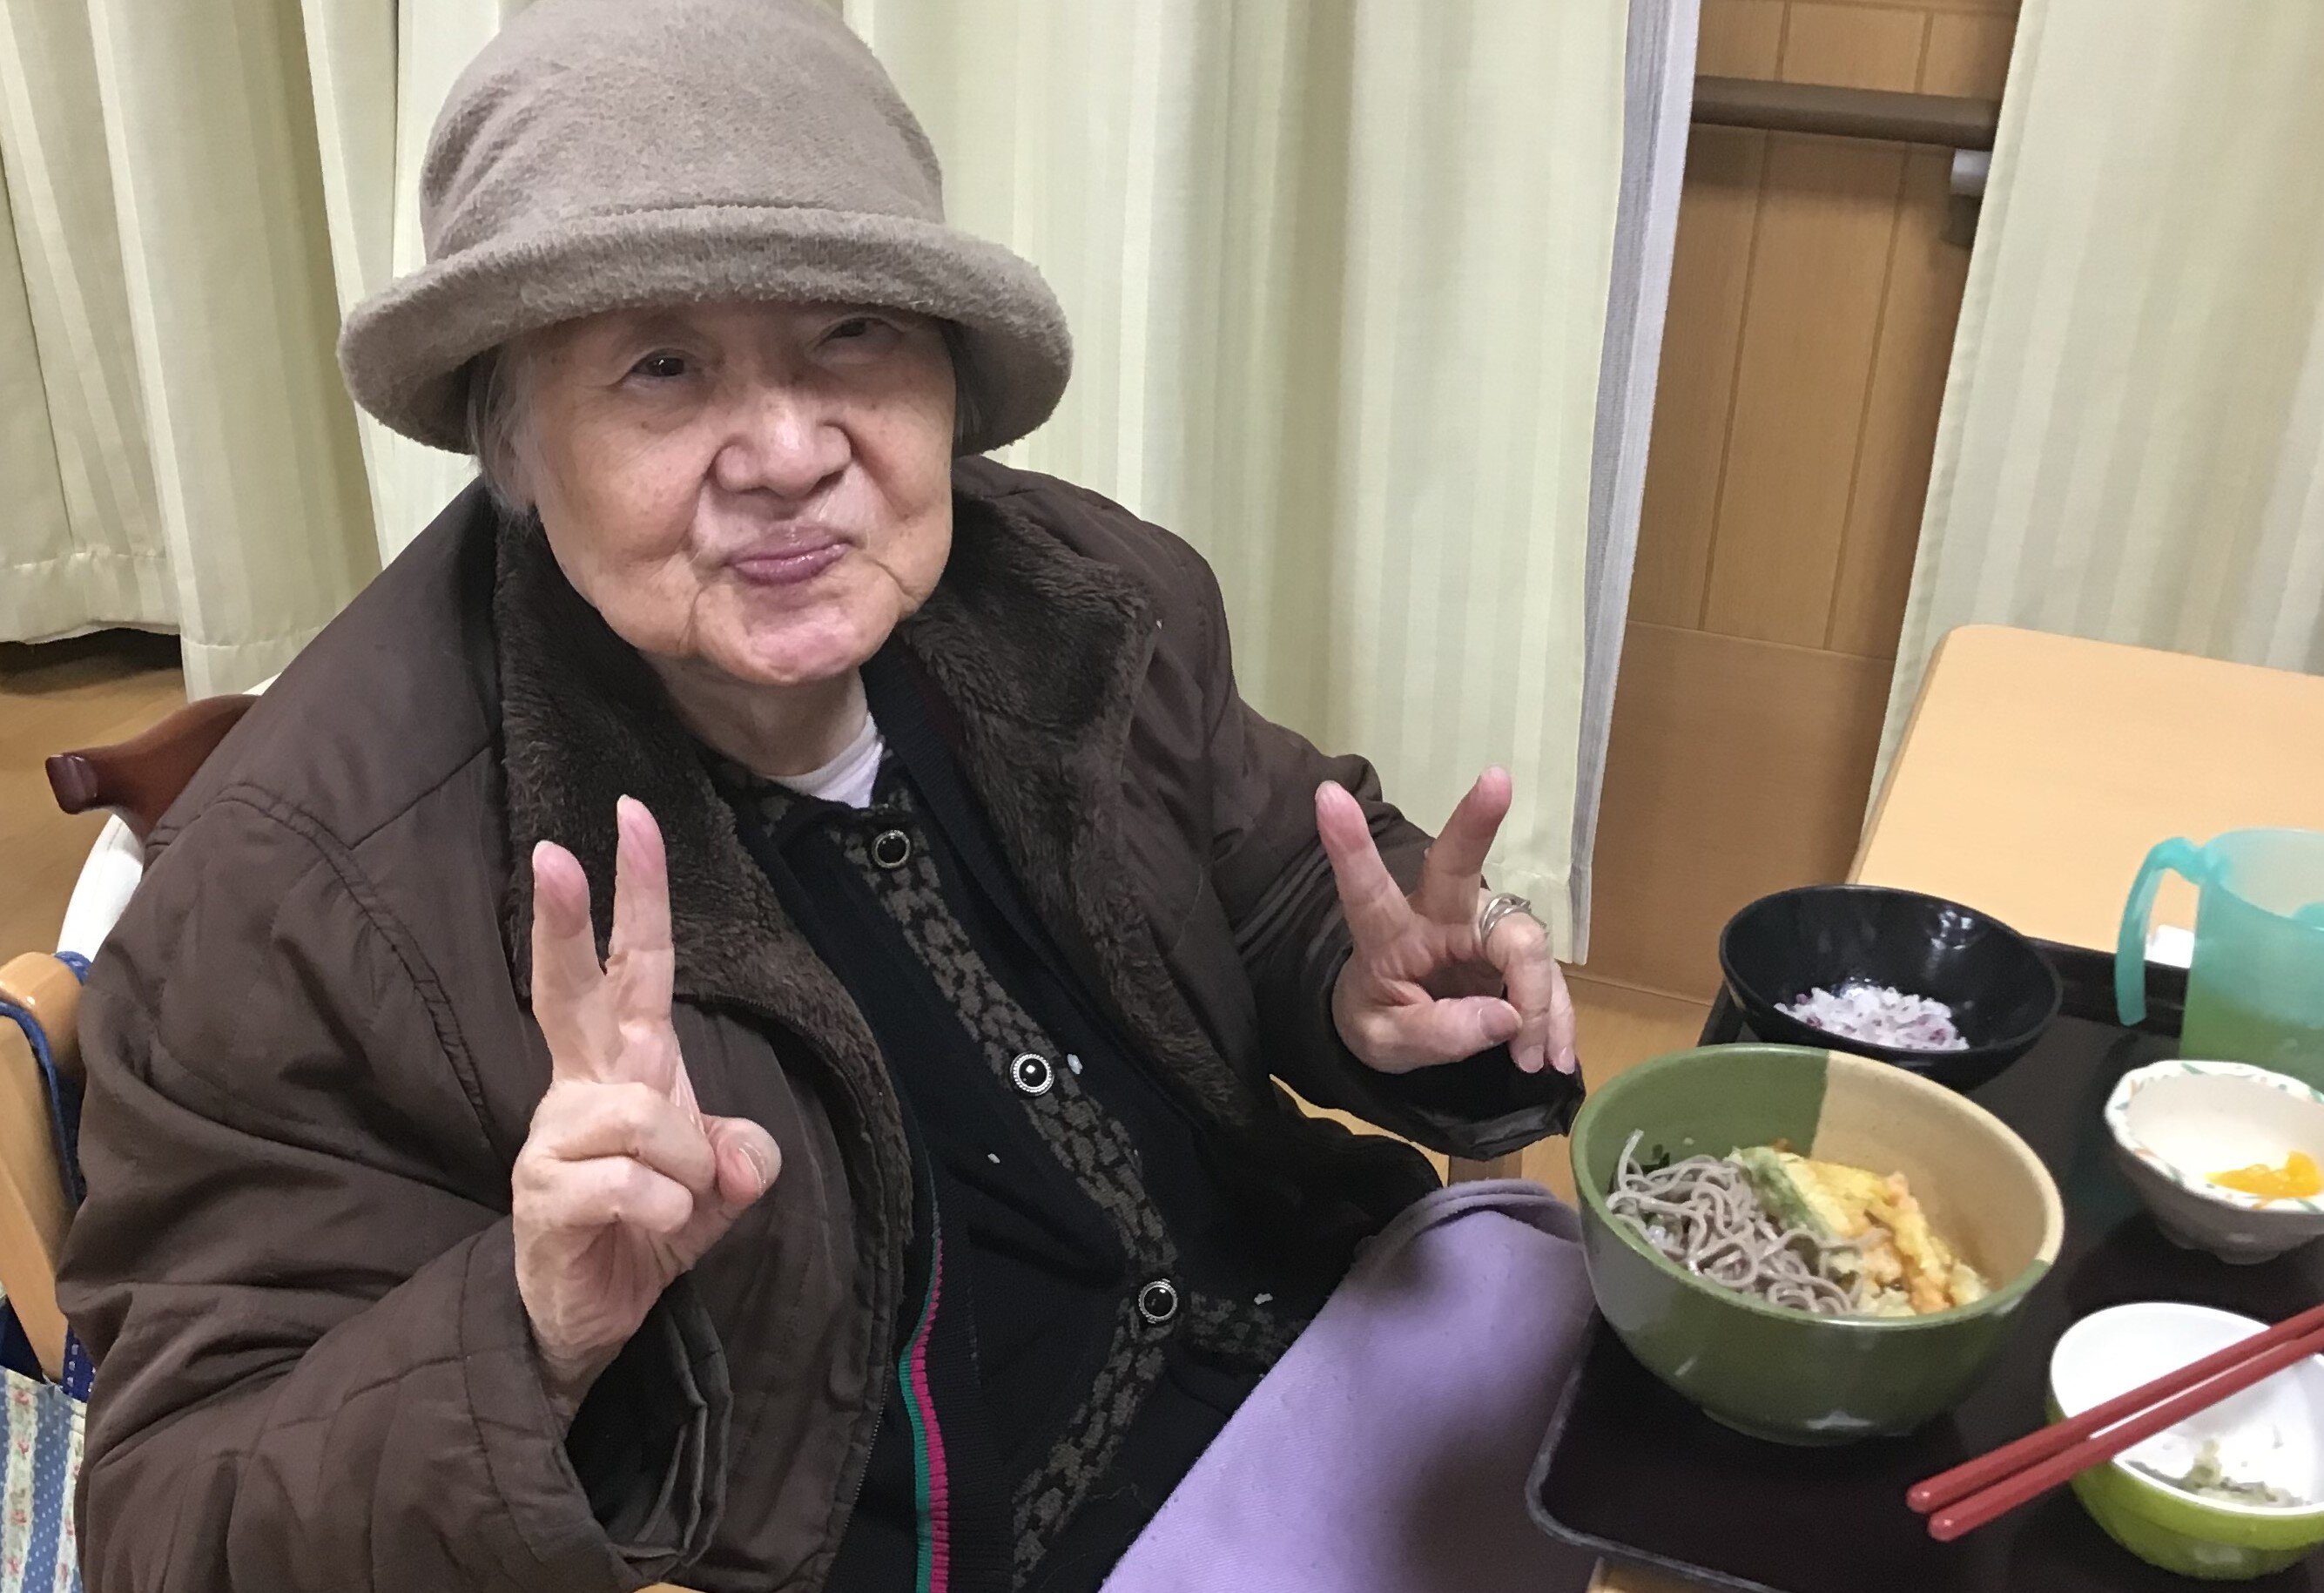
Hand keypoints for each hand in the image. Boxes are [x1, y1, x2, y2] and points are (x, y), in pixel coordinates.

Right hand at [513, 797, 779, 1420]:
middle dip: (567, 920)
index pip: (637, 962)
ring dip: (686, 1168)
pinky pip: (634, 1185)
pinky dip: (669, 1213)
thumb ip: (742, 1156)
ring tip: (673, 1207)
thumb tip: (739, 1157)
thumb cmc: (650, 1228)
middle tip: (550, 852)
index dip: (638, 892)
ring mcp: (554, 1139)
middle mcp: (581, 1086)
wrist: (590, 1318)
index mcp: (626, 1063)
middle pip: (571, 988)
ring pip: (646, 1118)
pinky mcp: (545, 1197)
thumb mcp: (720, 1185)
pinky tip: (656, 1232)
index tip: (632, 815)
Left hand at [1318, 768, 1578, 1076]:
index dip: (1349, 847)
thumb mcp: (1387, 1043)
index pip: (1366, 889)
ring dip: (1537, 1003)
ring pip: (1523, 942)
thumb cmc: (1380, 1018)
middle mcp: (1437, 916)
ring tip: (1531, 1062)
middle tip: (1496, 779)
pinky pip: (1549, 977)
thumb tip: (1506, 1017)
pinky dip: (1556, 1020)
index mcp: (1388, 933)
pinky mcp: (1515, 949)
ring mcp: (1481, 927)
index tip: (1328, 797)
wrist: (1401, 1027)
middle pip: (1458, 865)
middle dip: (1476, 820)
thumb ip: (1436, 1034)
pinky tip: (1558, 1058)